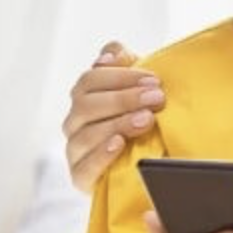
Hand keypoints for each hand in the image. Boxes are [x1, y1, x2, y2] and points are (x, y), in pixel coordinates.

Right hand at [62, 42, 163, 192]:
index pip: (91, 80)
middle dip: (123, 99)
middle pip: (86, 105)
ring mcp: (75, 150)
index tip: (154, 80)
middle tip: (156, 98)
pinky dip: (101, 156)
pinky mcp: (80, 177)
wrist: (149, 161)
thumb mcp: (138, 87)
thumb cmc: (142, 117)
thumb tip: (109, 54)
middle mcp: (75, 122)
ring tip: (147, 120)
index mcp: (85, 97)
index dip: (121, 76)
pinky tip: (119, 145)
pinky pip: (83, 168)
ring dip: (118, 124)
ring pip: (85, 135)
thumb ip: (124, 63)